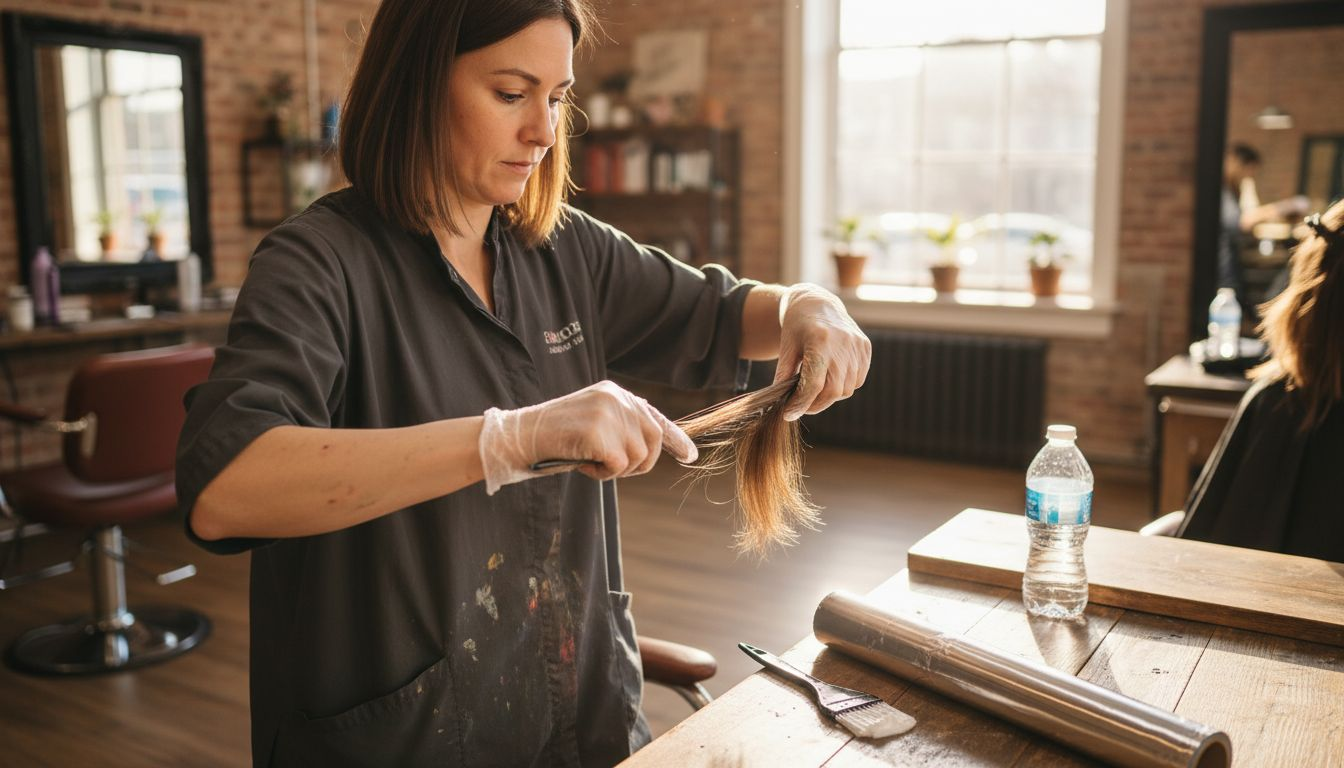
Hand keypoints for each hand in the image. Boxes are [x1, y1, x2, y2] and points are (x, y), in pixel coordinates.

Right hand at [478, 380, 697, 493]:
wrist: (519, 437)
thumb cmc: (554, 438)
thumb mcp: (593, 424)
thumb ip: (621, 428)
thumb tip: (652, 447)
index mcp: (615, 393)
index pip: (654, 416)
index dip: (675, 439)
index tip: (691, 456)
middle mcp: (616, 398)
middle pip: (652, 442)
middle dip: (638, 464)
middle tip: (607, 466)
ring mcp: (607, 413)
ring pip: (638, 457)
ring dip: (615, 470)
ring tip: (588, 460)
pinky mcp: (598, 432)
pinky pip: (619, 467)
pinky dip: (602, 475)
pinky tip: (581, 464)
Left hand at [773, 283, 870, 420]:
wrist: (817, 303)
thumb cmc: (797, 327)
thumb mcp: (786, 349)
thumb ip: (783, 376)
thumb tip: (781, 405)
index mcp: (820, 340)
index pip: (815, 384)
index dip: (801, 403)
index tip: (789, 413)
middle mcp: (843, 342)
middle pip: (833, 390)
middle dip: (816, 404)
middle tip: (802, 406)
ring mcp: (857, 345)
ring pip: (847, 389)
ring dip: (830, 396)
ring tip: (815, 391)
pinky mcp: (865, 347)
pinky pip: (857, 380)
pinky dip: (844, 386)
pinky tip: (830, 379)